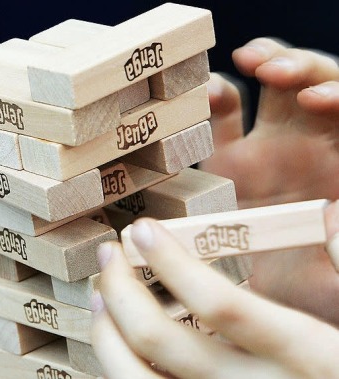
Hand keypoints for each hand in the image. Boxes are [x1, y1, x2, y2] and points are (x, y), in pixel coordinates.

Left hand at [91, 217, 338, 378]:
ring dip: (105, 332)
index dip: (171, 262)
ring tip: (99, 293)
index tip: (141, 230)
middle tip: (109, 253)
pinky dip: (119, 367)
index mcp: (304, 356)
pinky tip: (116, 340)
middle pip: (160, 340)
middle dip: (120, 288)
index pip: (221, 304)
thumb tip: (332, 212)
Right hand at [199, 37, 338, 325]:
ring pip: (271, 88)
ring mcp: (269, 150)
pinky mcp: (227, 160)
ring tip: (247, 65)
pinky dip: (214, 99)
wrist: (265, 320)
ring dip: (263, 65)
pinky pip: (222, 117)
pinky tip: (207, 97)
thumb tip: (334, 213)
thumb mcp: (338, 280)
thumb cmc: (315, 300)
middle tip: (272, 71)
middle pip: (315, 85)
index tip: (318, 101)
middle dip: (299, 68)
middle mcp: (311, 150)